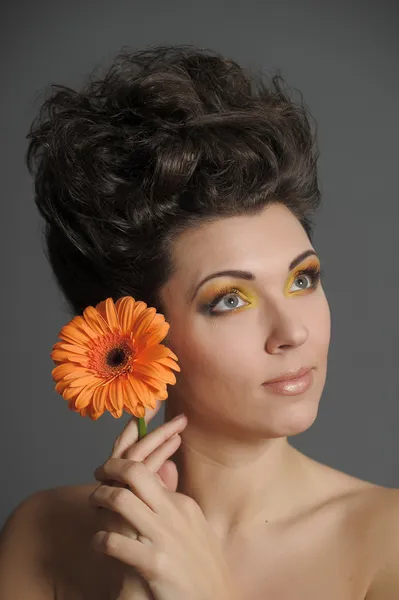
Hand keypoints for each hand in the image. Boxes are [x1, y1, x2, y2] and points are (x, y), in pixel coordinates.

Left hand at [89, 419, 238, 599]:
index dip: (122, 466)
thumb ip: (174, 498)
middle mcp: (172, 515)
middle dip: (110, 469)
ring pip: (121, 501)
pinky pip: (115, 542)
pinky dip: (100, 539)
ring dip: (100, 499)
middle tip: (97, 476)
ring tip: (94, 506)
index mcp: (181, 504)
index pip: (147, 471)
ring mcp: (163, 538)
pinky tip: (98, 543)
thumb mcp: (194, 524)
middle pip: (134, 474)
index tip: (109, 469)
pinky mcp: (154, 564)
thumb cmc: (203, 565)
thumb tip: (163, 467)